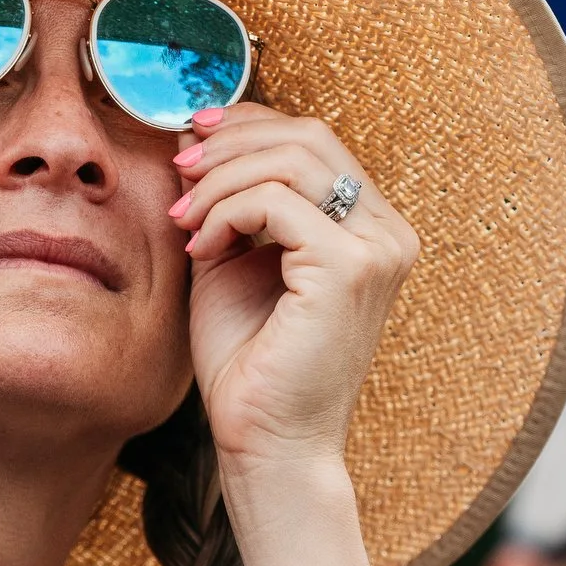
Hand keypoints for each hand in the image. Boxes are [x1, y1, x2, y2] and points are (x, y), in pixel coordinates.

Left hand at [168, 105, 417, 474]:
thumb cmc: (249, 363)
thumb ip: (225, 200)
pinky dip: (225, 214)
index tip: (191, 138)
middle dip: (231, 144)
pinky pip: (275, 202)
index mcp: (369, 228)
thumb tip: (193, 137)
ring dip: (221, 181)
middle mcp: (387, 233)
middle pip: (308, 137)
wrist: (264, 441)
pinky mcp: (350, 268)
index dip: (249, 125)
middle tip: (178, 172)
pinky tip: (202, 250)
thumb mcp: (231, 260)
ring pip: (291, 161)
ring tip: (183, 220)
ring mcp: (377, 249)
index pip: (314, 141)